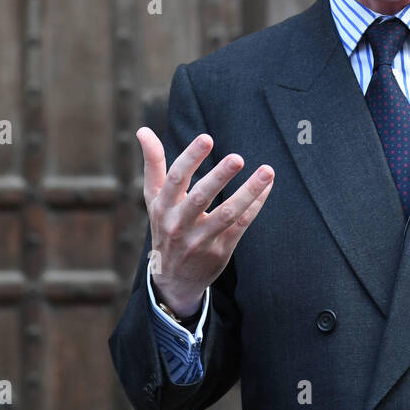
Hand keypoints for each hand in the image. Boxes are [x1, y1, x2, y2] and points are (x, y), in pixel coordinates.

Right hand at [138, 127, 273, 317]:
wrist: (172, 280)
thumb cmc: (165, 225)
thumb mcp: (154, 198)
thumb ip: (153, 163)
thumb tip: (143, 129)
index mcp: (163, 206)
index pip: (176, 179)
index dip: (191, 158)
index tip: (207, 138)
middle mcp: (179, 224)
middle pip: (200, 197)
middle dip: (219, 177)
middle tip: (238, 158)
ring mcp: (200, 239)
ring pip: (227, 213)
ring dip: (248, 192)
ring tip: (267, 171)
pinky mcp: (220, 251)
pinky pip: (241, 225)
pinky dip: (255, 205)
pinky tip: (266, 187)